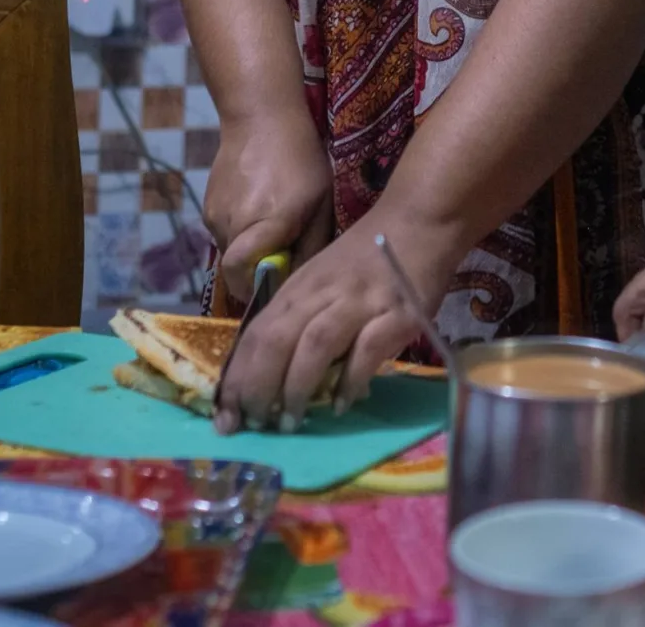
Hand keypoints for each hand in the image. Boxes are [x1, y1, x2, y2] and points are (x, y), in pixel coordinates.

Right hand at [204, 112, 332, 305]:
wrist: (260, 118)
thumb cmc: (301, 160)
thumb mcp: (321, 204)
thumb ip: (311, 247)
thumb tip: (299, 283)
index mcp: (265, 224)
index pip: (242, 276)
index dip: (256, 290)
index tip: (275, 286)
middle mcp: (232, 224)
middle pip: (237, 270)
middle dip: (257, 272)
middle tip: (282, 255)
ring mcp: (214, 215)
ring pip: (230, 252)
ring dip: (248, 251)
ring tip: (272, 224)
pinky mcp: (206, 207)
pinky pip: (223, 234)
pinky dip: (239, 233)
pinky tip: (257, 208)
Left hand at [213, 215, 456, 434]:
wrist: (420, 220)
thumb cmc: (366, 257)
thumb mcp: (321, 281)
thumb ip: (301, 322)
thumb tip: (280, 380)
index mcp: (299, 288)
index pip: (256, 334)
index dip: (237, 377)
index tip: (224, 416)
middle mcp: (322, 294)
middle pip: (278, 340)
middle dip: (259, 387)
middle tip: (255, 424)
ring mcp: (360, 303)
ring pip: (315, 345)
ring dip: (298, 387)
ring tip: (291, 422)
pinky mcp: (397, 315)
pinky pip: (367, 350)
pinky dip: (350, 380)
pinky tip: (343, 404)